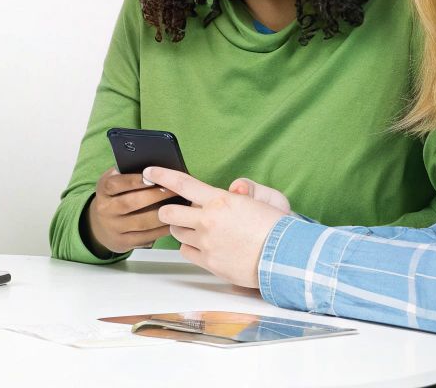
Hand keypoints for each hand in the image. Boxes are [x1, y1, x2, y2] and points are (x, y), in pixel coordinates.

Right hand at [81, 167, 174, 255]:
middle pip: (130, 203)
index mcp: (103, 190)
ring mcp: (114, 227)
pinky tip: (173, 222)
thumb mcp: (114, 183)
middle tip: (174, 190)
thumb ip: (127, 174)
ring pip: (141, 222)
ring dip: (162, 214)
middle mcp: (105, 209)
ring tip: (178, 206)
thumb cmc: (115, 197)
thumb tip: (155, 169)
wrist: (101, 226)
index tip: (153, 175)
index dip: (134, 180)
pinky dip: (161, 230)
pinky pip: (146, 237)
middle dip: (154, 196)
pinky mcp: (124, 242)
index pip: (115, 184)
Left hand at [142, 167, 287, 288]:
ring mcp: (206, 243)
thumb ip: (242, 189)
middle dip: (169, 209)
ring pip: (176, 232)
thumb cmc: (276, 227)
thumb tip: (232, 188)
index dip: (161, 176)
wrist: (286, 257)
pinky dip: (190, 247)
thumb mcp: (262, 199)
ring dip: (182, 228)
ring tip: (198, 228)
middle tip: (176, 210)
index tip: (149, 172)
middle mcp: (208, 220)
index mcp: (219, 200)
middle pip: (169, 212)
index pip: (182, 183)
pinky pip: (186, 251)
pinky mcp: (209, 262)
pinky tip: (203, 244)